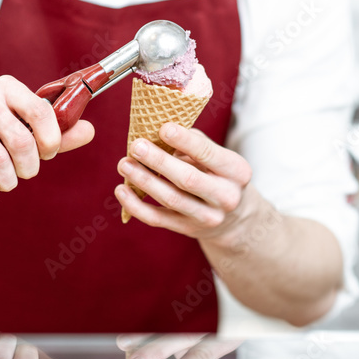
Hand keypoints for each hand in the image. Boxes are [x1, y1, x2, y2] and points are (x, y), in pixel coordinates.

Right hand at [0, 75, 94, 199]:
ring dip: (8, 181)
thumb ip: (56, 133)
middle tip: (24, 172)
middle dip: (29, 166)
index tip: (48, 154)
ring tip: (5, 181)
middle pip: (21, 140)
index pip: (41, 111)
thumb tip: (89, 131)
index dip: (51, 140)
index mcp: (6, 87)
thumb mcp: (21, 130)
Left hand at [114, 123, 252, 240]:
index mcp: (237, 171)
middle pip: (188, 179)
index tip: (163, 128)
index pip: (208, 153)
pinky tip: (122, 190)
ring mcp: (206, 217)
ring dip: (143, 180)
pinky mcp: (187, 229)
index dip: (184, 140)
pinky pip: (157, 219)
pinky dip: (136, 206)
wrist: (234, 218)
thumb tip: (159, 130)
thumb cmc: (219, 175)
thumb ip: (194, 143)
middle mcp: (225, 197)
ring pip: (170, 199)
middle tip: (136, 146)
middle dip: (159, 161)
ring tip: (125, 164)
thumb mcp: (219, 157)